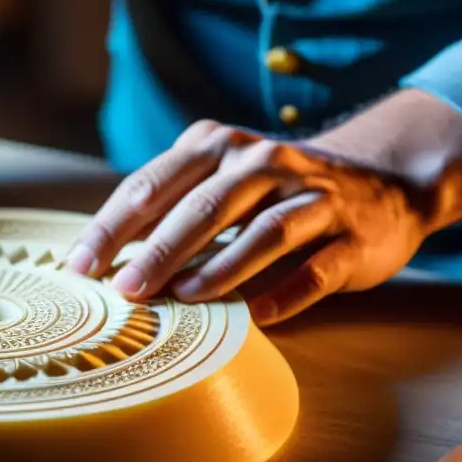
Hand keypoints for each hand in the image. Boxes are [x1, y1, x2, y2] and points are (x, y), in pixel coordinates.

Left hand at [66, 119, 432, 324]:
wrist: (383, 180)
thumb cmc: (273, 190)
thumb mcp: (217, 180)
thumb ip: (165, 206)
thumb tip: (97, 255)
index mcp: (217, 146)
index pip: (152, 185)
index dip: (112, 227)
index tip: (79, 267)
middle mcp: (264, 163)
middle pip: (203, 206)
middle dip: (158, 249)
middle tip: (123, 290)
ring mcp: (312, 197)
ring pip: (263, 232)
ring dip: (219, 268)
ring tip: (182, 298)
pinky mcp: (351, 235)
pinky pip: (316, 268)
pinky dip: (285, 292)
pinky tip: (255, 315)